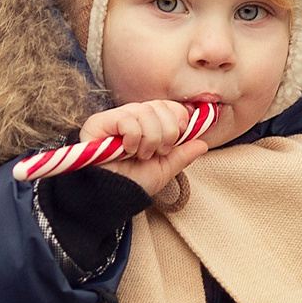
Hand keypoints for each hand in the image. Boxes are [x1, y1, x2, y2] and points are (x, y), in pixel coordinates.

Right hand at [84, 99, 211, 197]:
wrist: (112, 197)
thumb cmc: (134, 183)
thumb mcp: (164, 169)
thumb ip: (182, 155)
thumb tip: (203, 144)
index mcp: (146, 124)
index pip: (167, 105)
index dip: (178, 117)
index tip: (179, 136)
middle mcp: (130, 117)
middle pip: (159, 105)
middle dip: (167, 132)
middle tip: (158, 152)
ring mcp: (114, 118)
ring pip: (146, 112)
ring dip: (151, 138)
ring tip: (142, 155)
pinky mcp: (98, 123)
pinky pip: (127, 119)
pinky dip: (133, 138)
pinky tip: (126, 151)